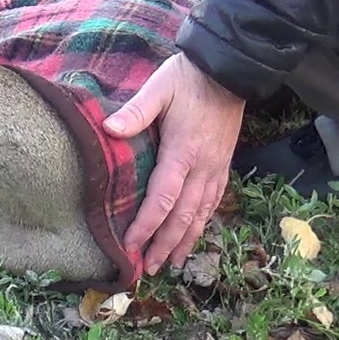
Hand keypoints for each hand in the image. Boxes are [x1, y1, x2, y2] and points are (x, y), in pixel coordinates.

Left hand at [102, 53, 244, 274]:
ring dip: (184, 241)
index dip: (147, 225)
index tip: (131, 246)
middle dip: (164, 244)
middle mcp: (202, 167)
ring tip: (170, 263)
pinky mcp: (223, 165)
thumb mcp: (159, 87)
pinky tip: (193, 235)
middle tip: (148, 268)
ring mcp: (215, 168)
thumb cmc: (188, 79)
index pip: (162, 198)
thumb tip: (109, 128)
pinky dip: (202, 223)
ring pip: (200, 214)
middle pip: (182, 216)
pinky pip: (213, 202)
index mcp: (183, 152)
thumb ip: (136, 110)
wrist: (229, 71)